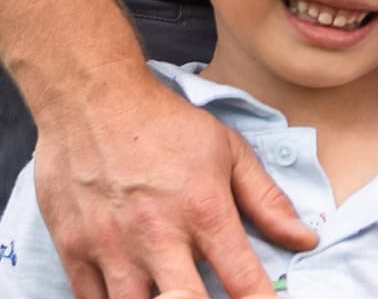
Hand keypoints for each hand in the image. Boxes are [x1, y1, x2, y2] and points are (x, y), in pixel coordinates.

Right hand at [31, 71, 315, 298]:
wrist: (92, 98)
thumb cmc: (164, 124)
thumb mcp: (229, 151)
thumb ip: (266, 201)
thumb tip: (304, 239)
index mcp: (203, 210)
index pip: (242, 280)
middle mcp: (158, 235)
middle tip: (207, 298)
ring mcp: (111, 246)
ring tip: (168, 290)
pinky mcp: (73, 249)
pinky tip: (131, 292)